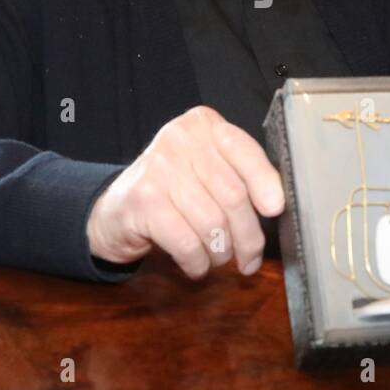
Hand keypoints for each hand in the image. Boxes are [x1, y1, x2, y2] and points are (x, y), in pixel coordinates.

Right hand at [86, 105, 284, 279]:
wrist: (114, 210)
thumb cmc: (171, 191)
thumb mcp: (204, 169)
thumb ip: (237, 175)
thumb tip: (276, 204)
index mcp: (202, 124)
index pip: (244, 150)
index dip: (265, 182)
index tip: (275, 209)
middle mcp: (179, 139)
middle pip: (233, 194)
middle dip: (248, 236)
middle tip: (250, 259)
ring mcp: (158, 168)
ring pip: (213, 223)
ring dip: (221, 253)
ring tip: (218, 259)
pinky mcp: (143, 201)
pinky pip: (187, 242)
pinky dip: (198, 262)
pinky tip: (197, 265)